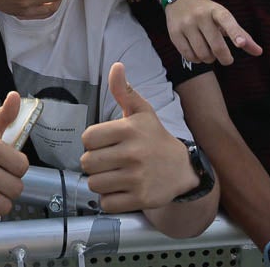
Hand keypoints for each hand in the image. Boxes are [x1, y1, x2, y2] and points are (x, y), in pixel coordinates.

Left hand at [80, 62, 196, 211]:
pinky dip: (109, 199)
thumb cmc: (155, 138)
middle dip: (94, 163)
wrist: (182, 169)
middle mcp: (133, 154)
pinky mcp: (140, 199)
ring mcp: (136, 178)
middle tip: (108, 161)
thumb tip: (116, 66)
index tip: (104, 143)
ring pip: (94, 184)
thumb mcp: (142, 112)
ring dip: (100, 181)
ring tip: (114, 175)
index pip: (88, 138)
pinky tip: (120, 190)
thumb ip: (123, 91)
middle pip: (88, 163)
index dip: (92, 142)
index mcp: (129, 130)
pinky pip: (107, 203)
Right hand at [164, 0, 262, 65]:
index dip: (235, 33)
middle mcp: (200, 16)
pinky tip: (198, 52)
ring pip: (203, 54)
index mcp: (216, 10)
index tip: (241, 44)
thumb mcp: (224, 17)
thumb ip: (241, 35)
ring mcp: (186, 24)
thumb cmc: (207, 11)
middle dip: (225, 58)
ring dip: (209, 59)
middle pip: (216, 47)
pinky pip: (189, 56)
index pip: (227, 21)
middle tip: (227, 59)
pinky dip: (197, 59)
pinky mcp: (174, 33)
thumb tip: (259, 52)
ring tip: (209, 52)